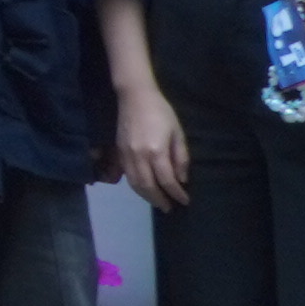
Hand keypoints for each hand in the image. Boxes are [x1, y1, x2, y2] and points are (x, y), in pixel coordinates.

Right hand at [112, 86, 188, 209]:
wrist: (135, 97)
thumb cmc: (161, 112)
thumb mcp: (178, 133)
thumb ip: (180, 157)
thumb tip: (181, 179)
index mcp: (156, 151)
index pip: (167, 180)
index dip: (177, 193)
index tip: (185, 201)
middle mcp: (139, 157)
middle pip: (148, 186)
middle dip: (160, 200)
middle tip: (170, 208)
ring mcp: (126, 155)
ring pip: (135, 183)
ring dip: (146, 196)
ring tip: (157, 202)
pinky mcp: (119, 152)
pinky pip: (127, 175)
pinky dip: (136, 186)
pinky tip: (144, 189)